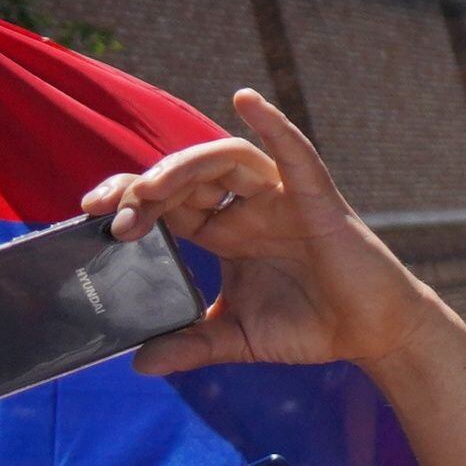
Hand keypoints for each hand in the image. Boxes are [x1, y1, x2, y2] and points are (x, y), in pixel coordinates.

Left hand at [86, 89, 443, 375]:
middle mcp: (249, 208)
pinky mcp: (318, 200)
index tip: (92, 216)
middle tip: (111, 213)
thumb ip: (191, 345)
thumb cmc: (313, 327)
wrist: (373, 336)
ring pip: (226, 159)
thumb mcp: (237, 338)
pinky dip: (272, 125)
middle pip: (188, 176)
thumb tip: (140, 365)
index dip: (131, 201)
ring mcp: (283, 199)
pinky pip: (295, 153)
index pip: (169, 202)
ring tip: (149, 189)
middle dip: (144, 186)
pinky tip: (246, 100)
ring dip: (182, 166)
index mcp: (227, 233)